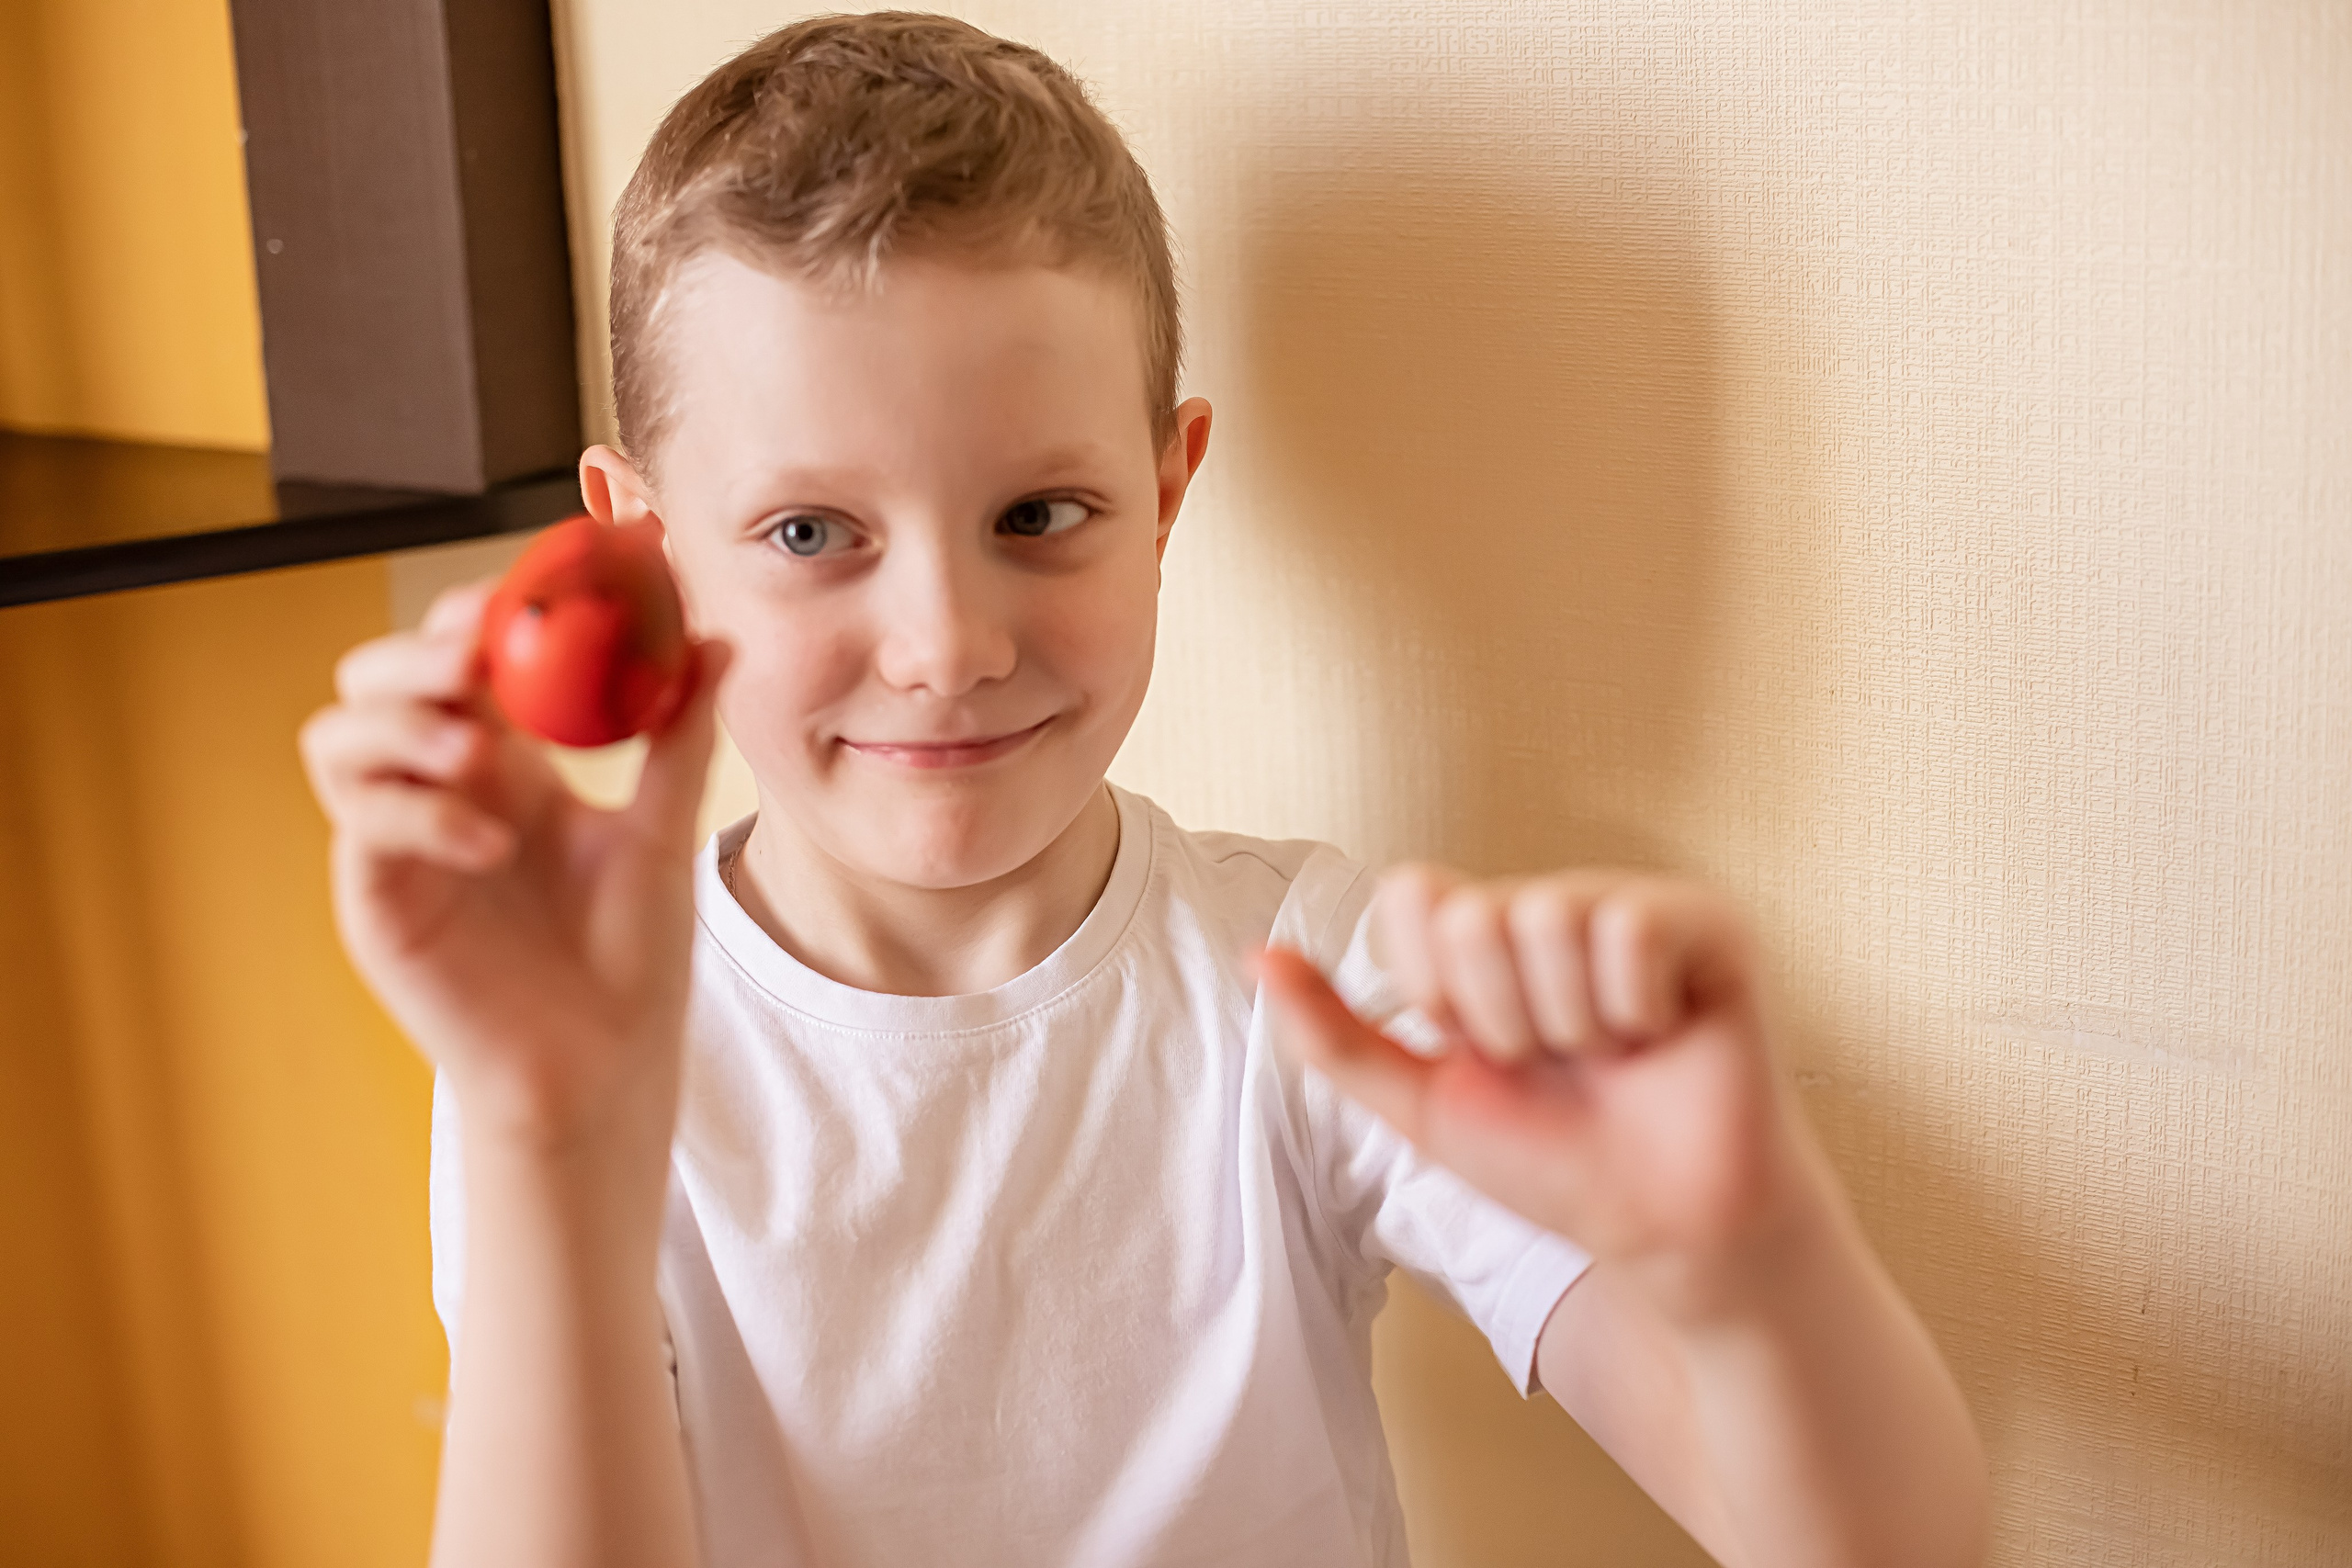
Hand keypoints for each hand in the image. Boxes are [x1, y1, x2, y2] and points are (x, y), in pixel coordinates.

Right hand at [299, 581, 729, 1148]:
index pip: (460, 655)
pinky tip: (491, 845)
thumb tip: (717, 640)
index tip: (519, 594)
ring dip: (400, 726)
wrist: (604, 1066)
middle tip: (475, 657)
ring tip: (477, 754)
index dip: (474, 614)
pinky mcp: (377, 900)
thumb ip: (679, 736)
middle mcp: (439, 787)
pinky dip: (419, 814)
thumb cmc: (629, 957)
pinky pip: (362, 826)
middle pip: (376, 679)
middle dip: (416, 654)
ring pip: (336, 738)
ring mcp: (399, 841)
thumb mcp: (663, 830)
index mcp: (506, 760)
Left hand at [1259, 866, 1811, 1320]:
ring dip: (1568, 1024)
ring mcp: (1626, 909)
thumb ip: (1331, 1036)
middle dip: (1500, 1021)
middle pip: (1472, 918)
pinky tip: (1658, 1035)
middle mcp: (1549, 908)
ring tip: (1609, 1056)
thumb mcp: (1420, 1105)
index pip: (1411, 897)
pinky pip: (1630, 929)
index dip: (1432, 992)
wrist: (1659, 1228)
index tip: (1476, 1049)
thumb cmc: (1552, 1164)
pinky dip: (1633, 1008)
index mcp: (1481, 939)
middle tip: (1554, 1062)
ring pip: (1548, 919)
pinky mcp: (1701, 927)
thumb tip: (1254, 957)